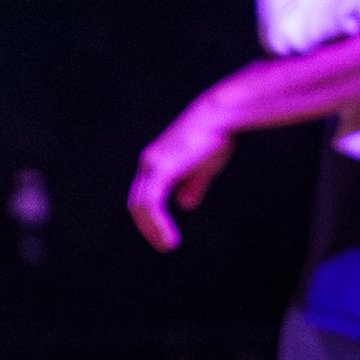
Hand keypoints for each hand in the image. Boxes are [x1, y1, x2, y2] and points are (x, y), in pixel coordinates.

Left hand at [128, 97, 232, 250]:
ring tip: (167, 245)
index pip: (144, 195)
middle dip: (148, 226)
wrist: (222, 114)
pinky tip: (169, 237)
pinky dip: (157, 223)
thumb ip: (192, 183)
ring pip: (141, 206)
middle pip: (137, 202)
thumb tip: (185, 203)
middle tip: (164, 244)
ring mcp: (153, 165)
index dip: (150, 216)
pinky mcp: (161, 169)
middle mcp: (150, 163)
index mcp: (157, 161)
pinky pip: (151, 203)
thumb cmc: (217, 135)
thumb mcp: (204, 164)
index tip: (163, 233)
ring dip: (152, 229)